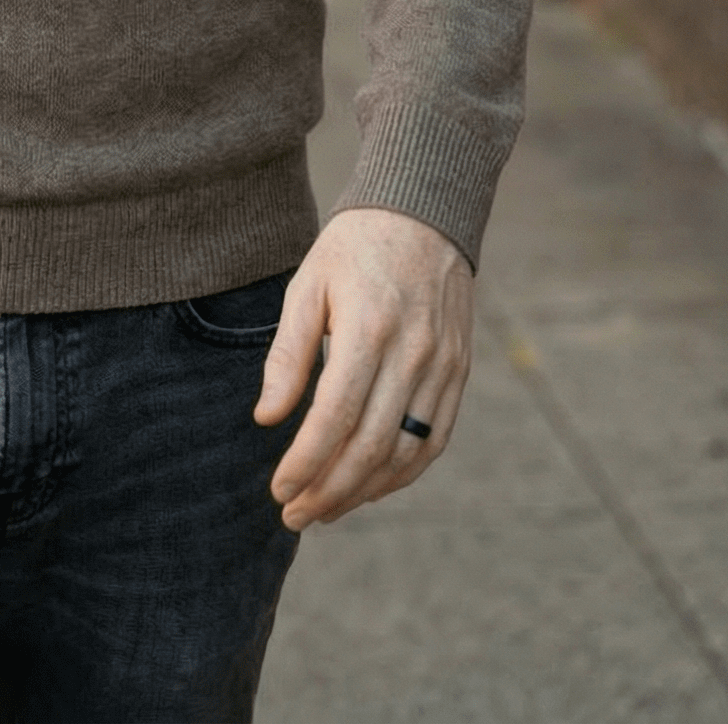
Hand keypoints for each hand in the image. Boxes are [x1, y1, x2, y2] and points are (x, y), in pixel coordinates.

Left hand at [253, 207, 471, 529]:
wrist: (424, 211)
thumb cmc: (354, 248)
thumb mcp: (308, 285)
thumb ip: (288, 353)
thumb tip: (266, 418)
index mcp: (369, 328)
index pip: (335, 417)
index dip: (305, 462)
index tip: (277, 490)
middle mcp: (413, 353)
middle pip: (372, 446)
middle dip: (330, 490)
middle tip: (295, 516)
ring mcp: (444, 365)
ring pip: (407, 452)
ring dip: (364, 491)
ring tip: (325, 510)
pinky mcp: (460, 372)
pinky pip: (435, 439)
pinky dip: (403, 473)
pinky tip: (370, 486)